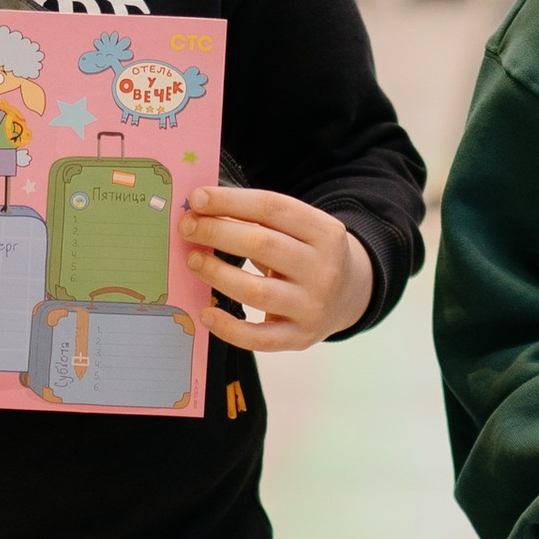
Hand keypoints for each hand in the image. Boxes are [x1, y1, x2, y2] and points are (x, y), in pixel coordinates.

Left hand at [181, 186, 374, 349]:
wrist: (350, 295)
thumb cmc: (310, 255)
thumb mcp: (302, 230)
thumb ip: (262, 220)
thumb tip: (203, 211)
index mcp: (325, 233)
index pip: (272, 208)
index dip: (230, 201)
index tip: (197, 199)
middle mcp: (324, 270)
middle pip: (262, 245)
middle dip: (217, 233)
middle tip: (188, 228)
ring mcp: (313, 307)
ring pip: (256, 291)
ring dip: (217, 274)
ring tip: (193, 260)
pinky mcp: (300, 338)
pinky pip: (259, 339)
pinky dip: (228, 327)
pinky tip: (206, 312)